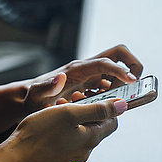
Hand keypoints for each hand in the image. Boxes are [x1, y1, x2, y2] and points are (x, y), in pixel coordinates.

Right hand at [8, 98, 125, 161]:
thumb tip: (122, 106)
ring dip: (73, 117)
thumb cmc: (40, 132)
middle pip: (95, 126)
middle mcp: (84, 151)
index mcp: (90, 139)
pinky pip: (68, 139)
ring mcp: (71, 156)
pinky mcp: (59, 158)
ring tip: (59, 107)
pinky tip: (51, 120)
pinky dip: (64, 127)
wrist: (16, 156)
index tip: (93, 95)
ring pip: (80, 131)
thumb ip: (97, 109)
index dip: (106, 107)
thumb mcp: (70, 114)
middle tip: (71, 98)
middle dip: (86, 109)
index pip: (112, 122)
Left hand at [22, 44, 142, 112]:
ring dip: (124, 82)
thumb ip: (46, 88)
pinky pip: (111, 82)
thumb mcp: (37, 95)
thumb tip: (60, 76)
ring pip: (117, 69)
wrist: (29, 97)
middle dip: (132, 66)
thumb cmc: (33, 97)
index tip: (132, 82)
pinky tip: (103, 107)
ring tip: (114, 102)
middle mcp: (86, 68)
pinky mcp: (91, 83)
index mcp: (77, 69)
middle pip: (118, 54)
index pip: (104, 62)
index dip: (120, 70)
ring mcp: (90, 74)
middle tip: (133, 87)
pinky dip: (115, 92)